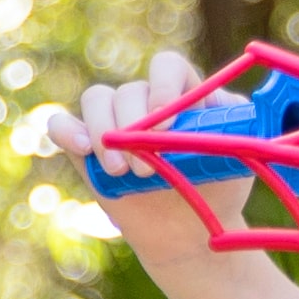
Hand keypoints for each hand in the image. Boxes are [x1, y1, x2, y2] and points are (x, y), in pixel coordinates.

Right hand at [18, 52, 225, 211]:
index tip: (166, 126)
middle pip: (129, 89)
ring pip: (96, 99)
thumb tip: (230, 106)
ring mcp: (113, 121)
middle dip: (134, 128)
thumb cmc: (217, 188)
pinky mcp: (85, 147)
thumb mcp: (237, 156)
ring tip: (123, 172)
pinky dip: (66, 131)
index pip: (168, 67)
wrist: (189, 232)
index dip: (164, 87)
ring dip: (104, 133)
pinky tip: (82, 149)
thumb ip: (235, 126)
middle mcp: (145, 101)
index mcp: (184, 93)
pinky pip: (62, 124)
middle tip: (147, 169)